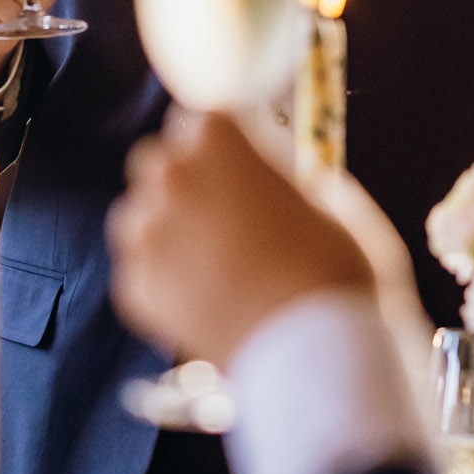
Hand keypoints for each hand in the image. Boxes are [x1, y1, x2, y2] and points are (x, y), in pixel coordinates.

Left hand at [108, 111, 372, 367]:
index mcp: (219, 140)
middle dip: (185, 178)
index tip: (241, 163)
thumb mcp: (337, 207)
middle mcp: (171, 177)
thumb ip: (303, 184)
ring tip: (212, 261)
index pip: (202, 119)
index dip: (223, 143)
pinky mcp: (135, 287)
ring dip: (166, 227)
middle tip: (225, 212)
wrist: (310, 354)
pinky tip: (204, 298)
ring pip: (139, 214)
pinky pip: (141, 269)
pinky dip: (164, 280)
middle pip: (159, 159)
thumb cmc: (334, 271)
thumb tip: (300, 187)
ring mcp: (147, 233)